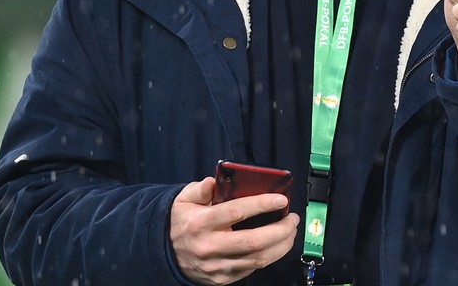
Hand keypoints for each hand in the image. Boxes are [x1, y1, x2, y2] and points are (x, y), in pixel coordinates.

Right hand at [170, 178, 298, 284]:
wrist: (164, 253)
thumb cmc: (181, 221)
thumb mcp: (184, 199)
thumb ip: (200, 189)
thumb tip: (213, 181)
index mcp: (201, 223)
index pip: (237, 212)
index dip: (262, 205)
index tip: (281, 199)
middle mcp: (209, 246)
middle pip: (254, 242)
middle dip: (281, 230)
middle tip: (293, 219)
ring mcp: (216, 266)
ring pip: (258, 259)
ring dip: (281, 245)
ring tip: (290, 231)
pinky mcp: (222, 279)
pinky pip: (251, 269)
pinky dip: (269, 256)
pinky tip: (276, 245)